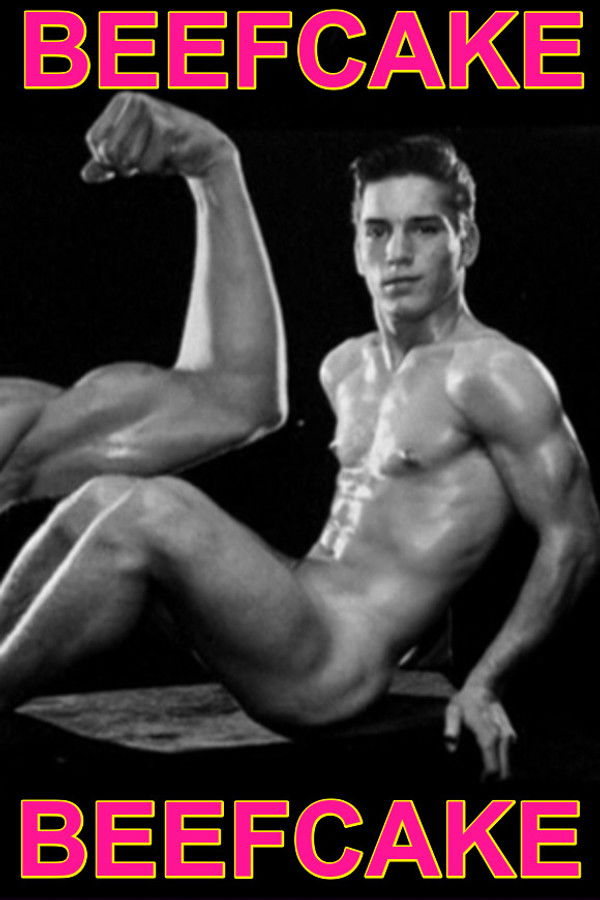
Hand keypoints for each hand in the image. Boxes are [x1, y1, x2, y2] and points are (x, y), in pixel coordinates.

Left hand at [81, 92, 237, 183]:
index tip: (125, 160)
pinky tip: (170, 157)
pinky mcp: (166, 130)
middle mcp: (134, 101)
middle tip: (142, 161)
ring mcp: (151, 113)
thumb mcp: (132, 155)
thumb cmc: (166, 150)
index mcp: (122, 100)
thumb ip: (108, 164)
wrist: (205, 152)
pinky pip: (146, 164)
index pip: (94, 141)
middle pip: (108, 151)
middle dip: (124, 165)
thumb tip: (85, 175)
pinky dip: (155, 168)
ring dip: (142, 166)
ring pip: (127, 158)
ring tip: (158, 155)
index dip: (106, 160)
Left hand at [444, 684, 515, 780]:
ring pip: (508, 768)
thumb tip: (450, 748)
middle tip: (480, 784)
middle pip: (505, 774)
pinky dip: (500, 767)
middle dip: (494, 783)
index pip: (493, 769)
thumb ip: (451, 728)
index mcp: (488, 736)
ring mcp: (509, 739)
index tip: (478, 784)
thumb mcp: (453, 711)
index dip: (486, 781)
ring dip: (498, 777)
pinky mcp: (510, 739)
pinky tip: (486, 768)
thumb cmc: (465, 702)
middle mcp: (503, 740)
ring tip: (482, 779)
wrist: (484, 689)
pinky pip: (507, 760)